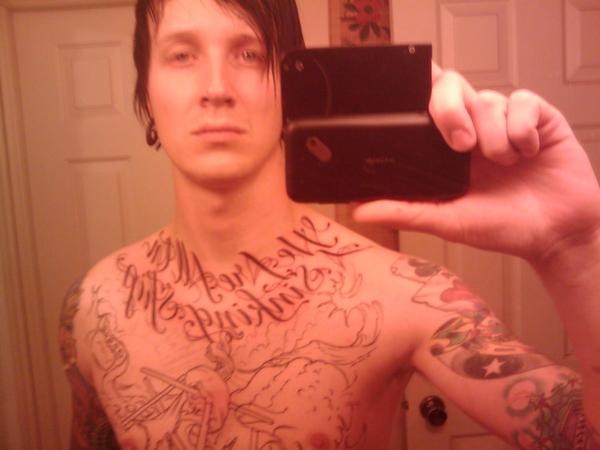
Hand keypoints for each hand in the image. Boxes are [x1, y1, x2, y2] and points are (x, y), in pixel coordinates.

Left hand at [352, 64, 599, 261]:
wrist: (554, 235)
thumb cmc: (500, 228)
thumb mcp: (447, 221)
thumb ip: (405, 211)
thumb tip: (359, 211)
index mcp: (445, 146)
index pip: (423, 101)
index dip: (417, 92)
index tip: (413, 105)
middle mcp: (472, 125)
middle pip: (450, 84)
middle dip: (451, 110)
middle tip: (462, 147)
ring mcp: (504, 119)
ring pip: (487, 99)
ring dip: (493, 136)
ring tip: (504, 166)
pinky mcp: (538, 117)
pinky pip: (522, 102)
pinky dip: (522, 130)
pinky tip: (528, 154)